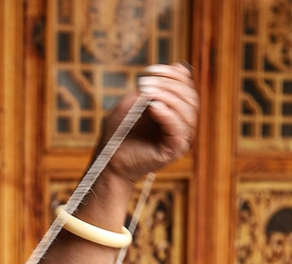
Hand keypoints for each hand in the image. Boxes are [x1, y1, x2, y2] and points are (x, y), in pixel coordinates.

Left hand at [98, 63, 198, 183]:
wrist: (108, 161)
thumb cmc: (117, 133)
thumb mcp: (132, 103)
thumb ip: (152, 86)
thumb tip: (178, 66)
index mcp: (174, 111)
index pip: (186, 88)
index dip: (173, 75)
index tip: (150, 69)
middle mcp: (182, 124)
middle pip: (190, 98)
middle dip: (169, 85)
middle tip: (145, 83)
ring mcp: (180, 137)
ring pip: (187, 111)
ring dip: (167, 97)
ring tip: (147, 94)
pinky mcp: (175, 149)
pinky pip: (179, 128)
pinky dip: (167, 114)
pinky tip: (153, 107)